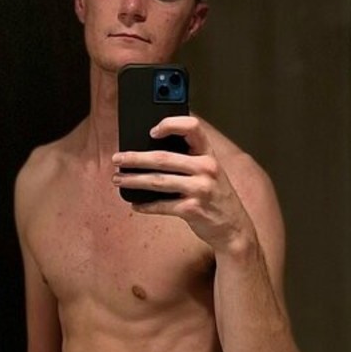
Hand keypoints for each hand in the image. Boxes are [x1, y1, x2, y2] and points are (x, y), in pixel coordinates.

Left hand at [111, 116, 251, 252]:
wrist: (233, 227)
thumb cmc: (215, 196)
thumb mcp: (209, 171)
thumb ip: (189, 159)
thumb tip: (150, 153)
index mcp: (208, 153)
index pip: (192, 127)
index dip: (170, 124)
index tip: (151, 131)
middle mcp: (206, 168)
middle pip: (163, 158)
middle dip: (135, 158)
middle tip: (117, 159)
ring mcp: (200, 189)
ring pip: (158, 181)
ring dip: (133, 180)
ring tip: (118, 179)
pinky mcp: (192, 209)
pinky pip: (162, 205)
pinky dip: (145, 205)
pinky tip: (135, 204)